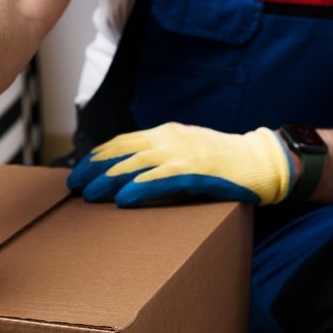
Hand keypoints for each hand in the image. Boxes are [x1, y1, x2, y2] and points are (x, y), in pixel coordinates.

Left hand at [67, 123, 292, 206]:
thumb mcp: (185, 151)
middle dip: (95, 169)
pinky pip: (161, 180)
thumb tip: (128, 172)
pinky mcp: (195, 172)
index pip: (121, 142)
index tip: (80, 170)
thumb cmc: (220, 161)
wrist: (258, 162)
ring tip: (90, 195)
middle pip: (122, 152)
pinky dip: (140, 189)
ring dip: (109, 180)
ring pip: (136, 165)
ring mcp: (181, 155)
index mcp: (164, 133)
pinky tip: (123, 199)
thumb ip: (159, 157)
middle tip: (75, 185)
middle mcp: (168, 139)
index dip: (97, 157)